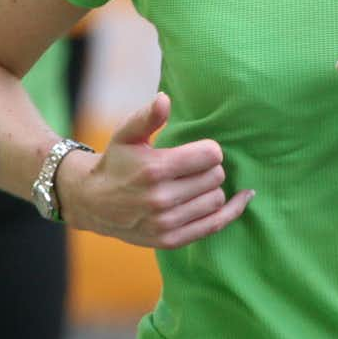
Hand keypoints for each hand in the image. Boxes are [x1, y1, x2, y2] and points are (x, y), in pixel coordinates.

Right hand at [61, 93, 252, 247]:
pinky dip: (232, 210)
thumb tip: (165, 99)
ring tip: (195, 182)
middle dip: (209, 168)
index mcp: (154, 169)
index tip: (198, 150)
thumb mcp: (126, 135)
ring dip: (212, 188)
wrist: (94, 202)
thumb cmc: (116, 162)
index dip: (208, 149)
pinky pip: (216, 223)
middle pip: (215, 177)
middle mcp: (161, 198)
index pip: (210, 155)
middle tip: (193, 167)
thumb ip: (147, 116)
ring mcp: (167, 222)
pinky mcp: (172, 239)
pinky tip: (243, 196)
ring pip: (217, 199)